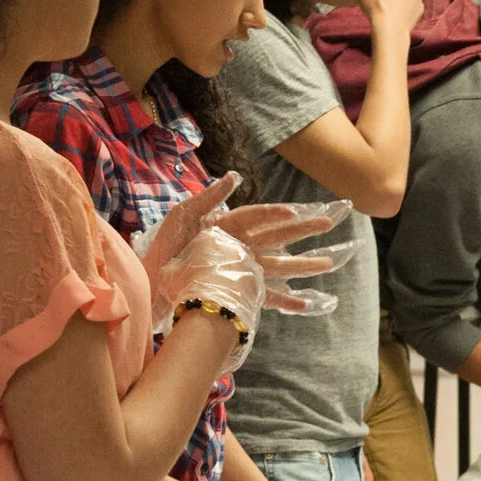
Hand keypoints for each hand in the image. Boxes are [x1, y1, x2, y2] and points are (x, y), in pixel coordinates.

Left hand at [144, 194, 347, 344]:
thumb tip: (234, 176)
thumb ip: (208, 197)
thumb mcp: (182, 215)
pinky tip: (305, 303)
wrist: (150, 281)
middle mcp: (239, 245)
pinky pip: (265, 295)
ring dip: (304, 265)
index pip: (256, 216)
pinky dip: (285, 301)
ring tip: (329, 262)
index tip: (294, 213)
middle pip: (277, 237)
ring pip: (279, 265)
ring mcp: (240, 268)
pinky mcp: (237, 289)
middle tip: (330, 222)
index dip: (274, 214)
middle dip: (304, 231)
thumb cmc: (164, 246)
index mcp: (226, 225)